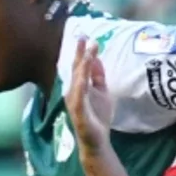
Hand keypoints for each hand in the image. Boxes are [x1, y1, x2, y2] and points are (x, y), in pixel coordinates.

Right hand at [64, 37, 112, 152]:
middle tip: (82, 37)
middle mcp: (73, 92)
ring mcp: (74, 101)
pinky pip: (79, 97)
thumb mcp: (102, 92)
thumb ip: (99, 76)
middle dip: (79, 53)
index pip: (80, 66)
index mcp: (79, 86)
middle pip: (76, 69)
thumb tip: (97, 58)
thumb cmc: (98, 117)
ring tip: (87, 52)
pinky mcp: (78, 112)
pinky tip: (83, 77)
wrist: (97, 140)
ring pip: (77, 80)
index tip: (86, 36)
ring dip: (82, 66)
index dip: (82, 51)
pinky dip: (81, 86)